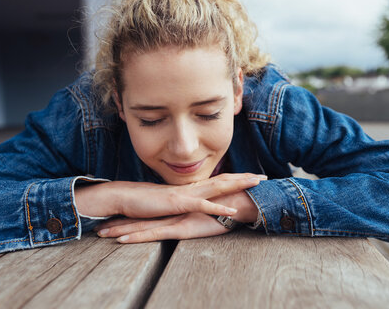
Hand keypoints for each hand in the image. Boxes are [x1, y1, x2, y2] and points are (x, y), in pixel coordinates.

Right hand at [75, 173, 263, 218]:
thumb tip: (192, 202)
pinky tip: (234, 212)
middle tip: (264, 176)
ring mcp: (186, 194)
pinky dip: (219, 208)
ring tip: (256, 183)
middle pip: (223, 179)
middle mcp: (191, 187)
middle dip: (244, 178)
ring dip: (238, 185)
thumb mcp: (168, 202)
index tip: (252, 177)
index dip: (236, 178)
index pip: (218, 180)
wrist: (124, 196)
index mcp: (191, 187)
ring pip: (218, 187)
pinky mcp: (178, 203)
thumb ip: (182, 201)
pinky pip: (203, 206)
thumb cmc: (144, 201)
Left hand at [95, 213, 229, 242]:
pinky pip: (154, 234)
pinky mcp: (180, 227)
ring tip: (100, 235)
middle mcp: (171, 213)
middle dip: (118, 224)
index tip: (113, 222)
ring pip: (141, 228)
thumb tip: (192, 217)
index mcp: (176, 210)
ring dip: (120, 230)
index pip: (149, 216)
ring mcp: (173, 219)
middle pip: (139, 221)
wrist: (239, 201)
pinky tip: (121, 240)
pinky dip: (137, 237)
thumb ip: (198, 213)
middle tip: (98, 230)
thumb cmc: (227, 207)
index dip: (130, 219)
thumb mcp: (208, 212)